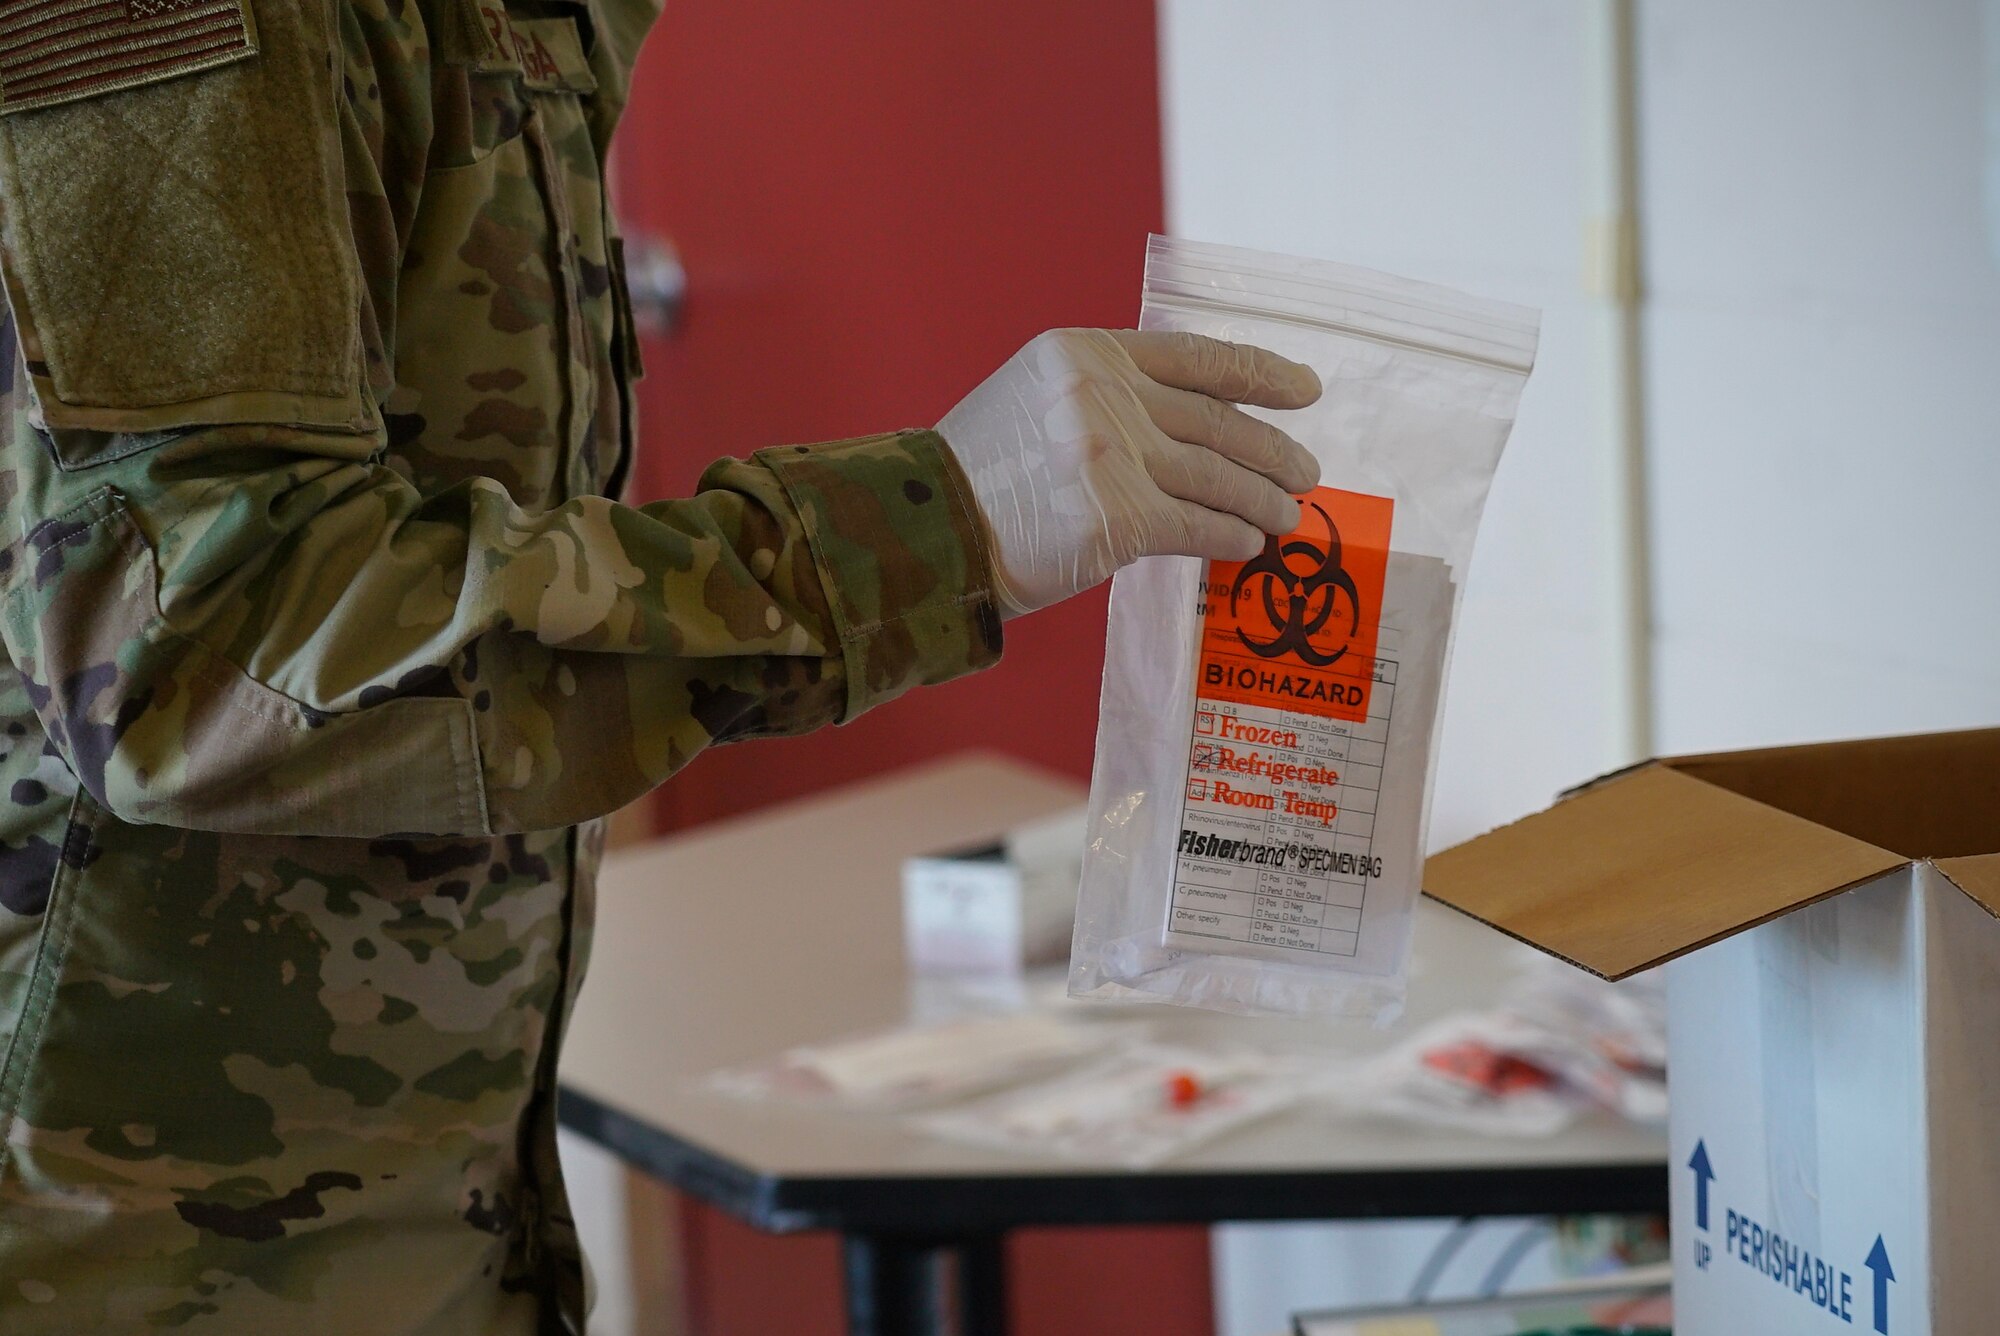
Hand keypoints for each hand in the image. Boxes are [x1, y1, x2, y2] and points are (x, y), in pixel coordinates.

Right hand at [937, 328, 1321, 616]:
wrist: (925, 529)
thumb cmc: (982, 474)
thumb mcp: (1037, 399)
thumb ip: (1107, 399)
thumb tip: (1188, 432)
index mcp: (1087, 353)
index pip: (1196, 356)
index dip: (1261, 372)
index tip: (1306, 388)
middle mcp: (1105, 394)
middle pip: (1216, 419)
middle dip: (1272, 448)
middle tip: (1305, 472)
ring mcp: (1113, 455)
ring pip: (1215, 474)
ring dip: (1262, 498)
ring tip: (1288, 515)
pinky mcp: (1117, 518)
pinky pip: (1196, 525)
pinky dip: (1229, 535)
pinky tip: (1248, 544)